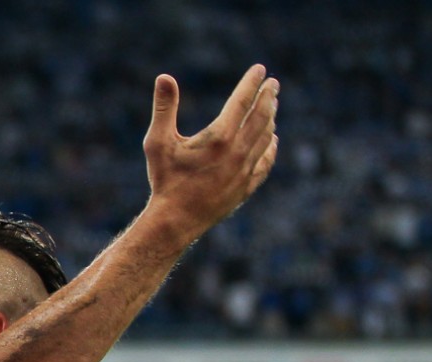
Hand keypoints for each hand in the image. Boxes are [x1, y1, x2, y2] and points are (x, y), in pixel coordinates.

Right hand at [142, 65, 278, 242]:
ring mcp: (245, 170)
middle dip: (268, 97)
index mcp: (219, 137)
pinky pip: (266, 161)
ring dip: (270, 119)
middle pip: (261, 116)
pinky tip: (272, 140)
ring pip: (266, 137)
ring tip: (272, 107)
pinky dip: (271, 146)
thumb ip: (164, 108)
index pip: (242, 101)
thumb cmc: (165, 180)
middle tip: (273, 85)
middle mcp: (238, 151)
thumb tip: (164, 76)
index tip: (260, 69)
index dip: (252, 83)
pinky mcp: (246, 187)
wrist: (175, 222)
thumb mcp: (158, 143)